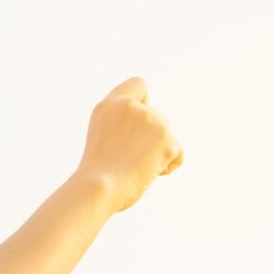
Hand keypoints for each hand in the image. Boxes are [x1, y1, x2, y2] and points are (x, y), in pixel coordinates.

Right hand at [75, 76, 184, 212]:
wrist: (97, 188)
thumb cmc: (96, 173)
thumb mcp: (103, 136)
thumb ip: (123, 124)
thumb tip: (150, 134)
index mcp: (110, 105)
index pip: (138, 85)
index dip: (143, 102)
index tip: (134, 124)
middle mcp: (132, 107)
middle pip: (157, 117)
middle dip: (150, 138)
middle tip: (128, 158)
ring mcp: (152, 121)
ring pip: (166, 136)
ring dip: (157, 153)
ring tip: (135, 167)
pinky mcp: (167, 139)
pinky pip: (177, 154)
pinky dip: (167, 166)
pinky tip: (148, 174)